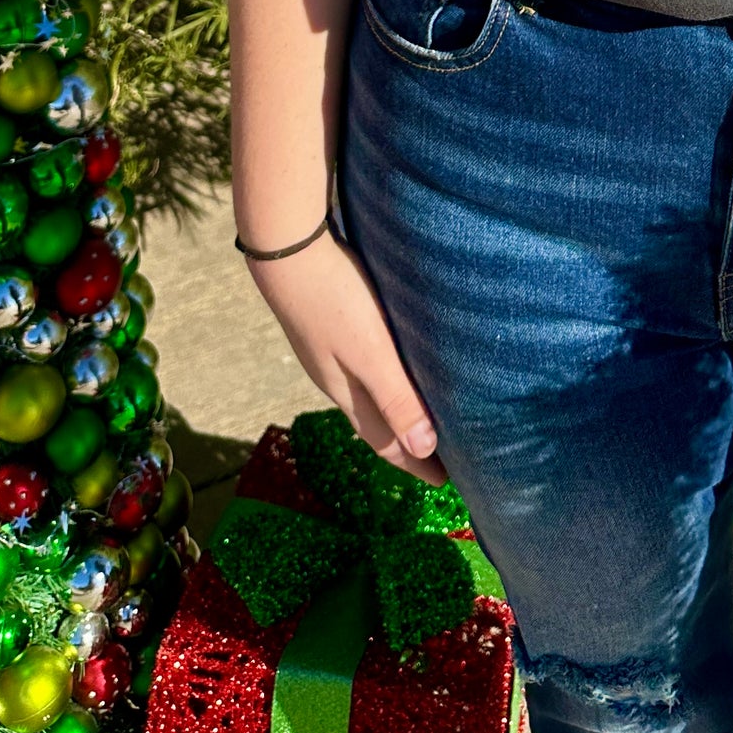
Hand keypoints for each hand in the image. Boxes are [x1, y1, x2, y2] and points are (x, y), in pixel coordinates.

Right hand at [244, 233, 445, 481]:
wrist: (286, 251)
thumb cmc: (333, 300)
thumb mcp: (370, 352)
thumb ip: (396, 397)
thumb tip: (425, 448)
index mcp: (347, 393)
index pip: (385, 441)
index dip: (415, 463)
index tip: (445, 482)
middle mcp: (337, 380)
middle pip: (376, 423)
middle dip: (407, 442)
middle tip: (441, 454)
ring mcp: (330, 353)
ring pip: (369, 395)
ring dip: (396, 409)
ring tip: (424, 412)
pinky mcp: (331, 326)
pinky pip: (364, 368)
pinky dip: (386, 379)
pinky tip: (394, 362)